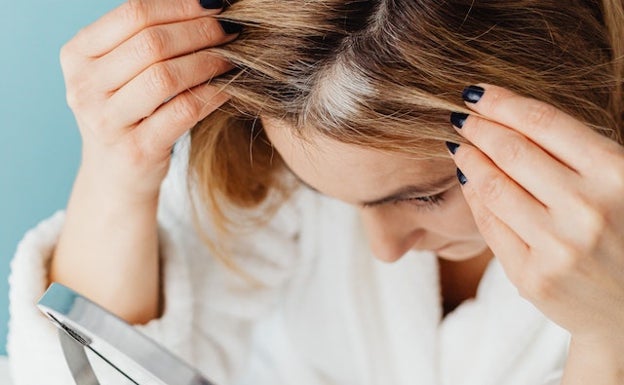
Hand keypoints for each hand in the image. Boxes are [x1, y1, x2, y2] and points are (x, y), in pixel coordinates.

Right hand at [60, 0, 234, 197]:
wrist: (115, 175)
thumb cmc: (126, 113)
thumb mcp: (119, 72)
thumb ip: (145, 38)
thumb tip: (201, 4)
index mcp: (77, 55)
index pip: (133, 14)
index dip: (180, 6)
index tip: (214, 5)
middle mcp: (84, 87)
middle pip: (152, 43)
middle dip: (200, 31)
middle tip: (231, 30)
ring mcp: (107, 122)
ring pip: (166, 76)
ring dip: (208, 61)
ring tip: (232, 56)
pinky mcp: (136, 150)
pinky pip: (184, 111)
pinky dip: (213, 94)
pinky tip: (230, 86)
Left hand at [447, 84, 623, 343]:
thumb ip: (582, 153)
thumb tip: (512, 117)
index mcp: (617, 175)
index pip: (544, 123)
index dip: (502, 102)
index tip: (476, 92)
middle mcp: (587, 209)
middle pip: (511, 151)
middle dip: (478, 127)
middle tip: (459, 115)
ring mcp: (558, 247)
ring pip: (493, 187)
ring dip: (468, 159)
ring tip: (459, 146)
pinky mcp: (532, 277)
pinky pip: (490, 225)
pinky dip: (473, 197)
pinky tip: (467, 181)